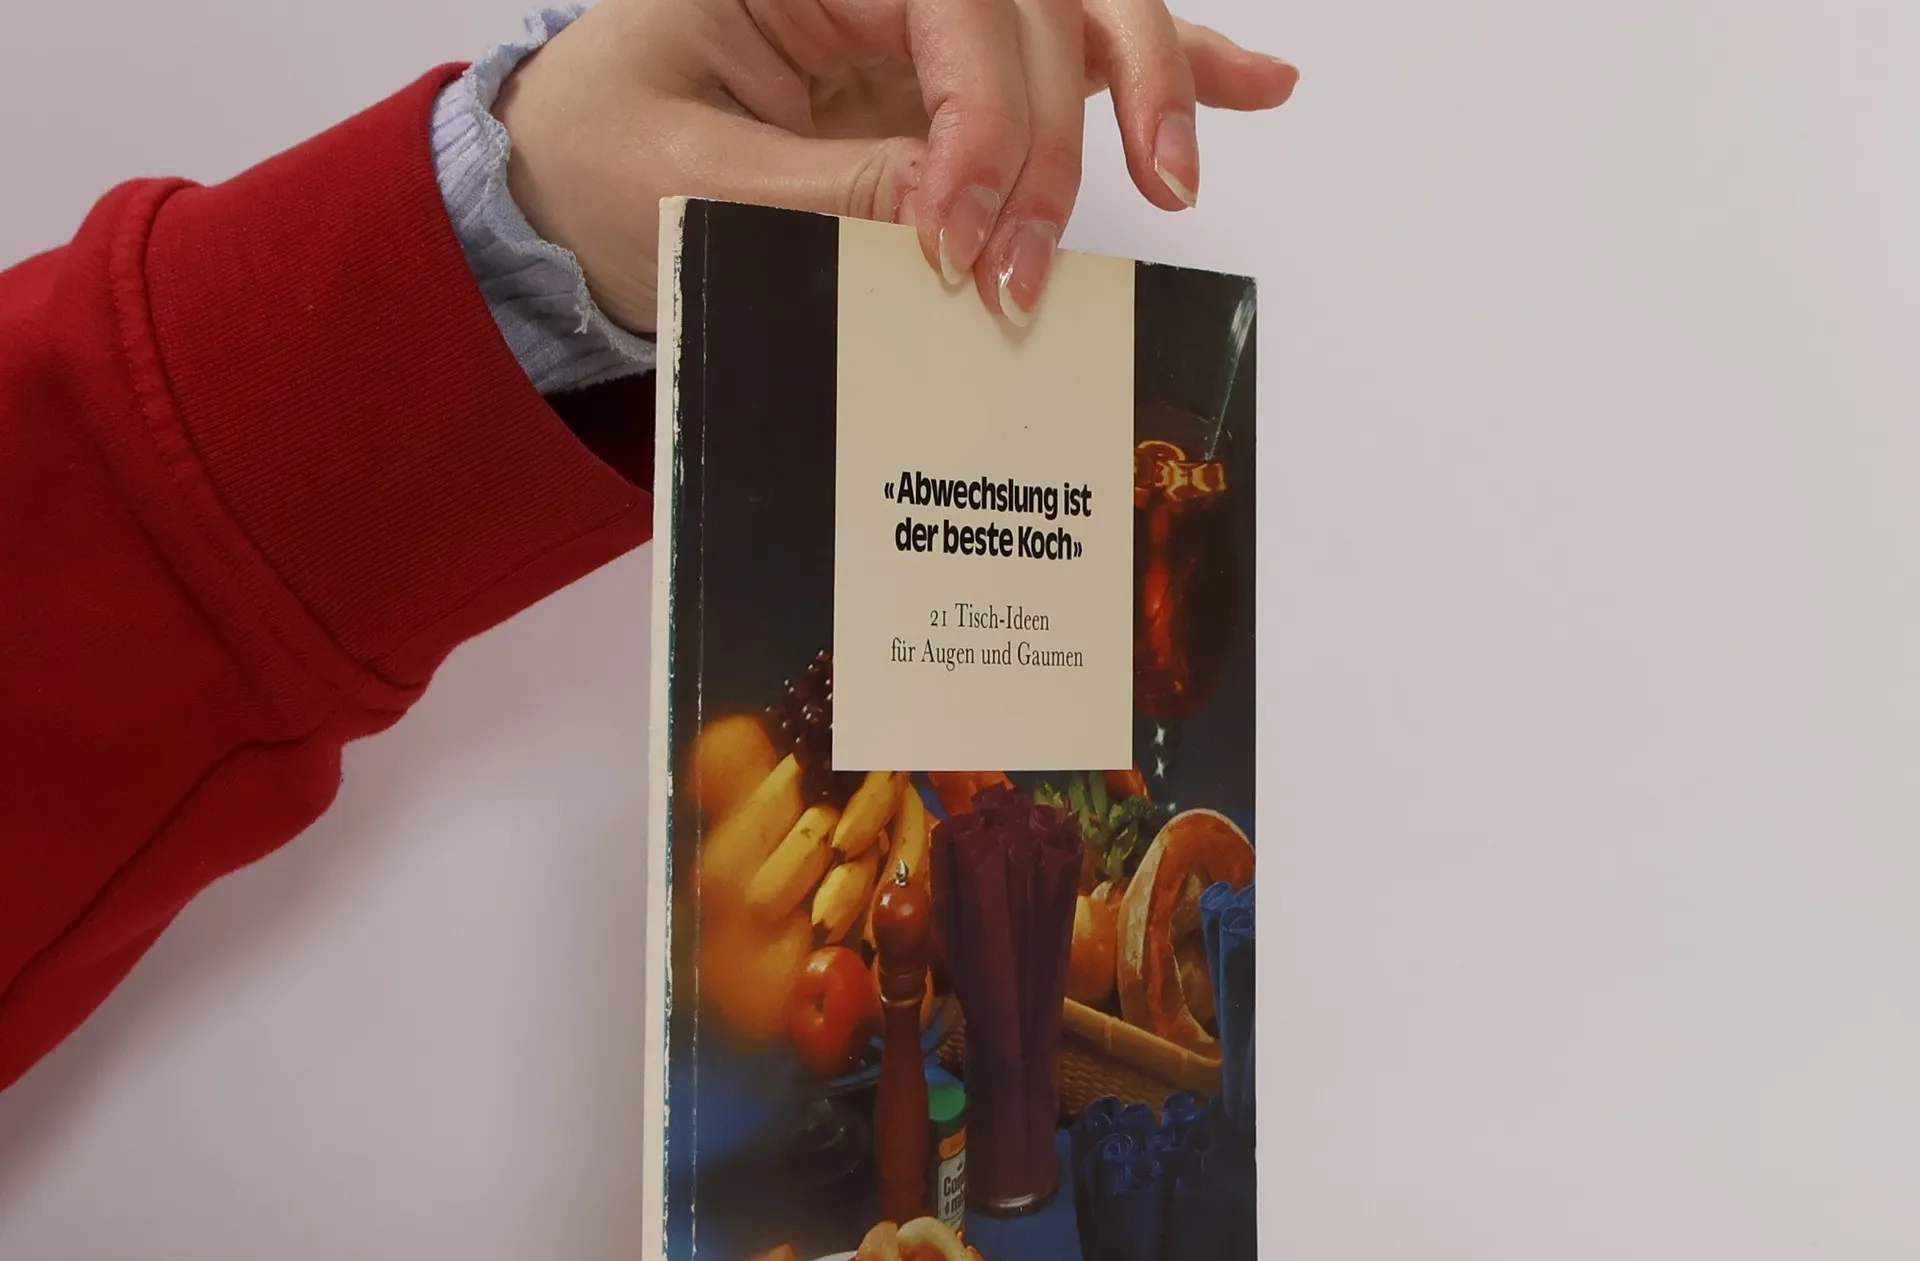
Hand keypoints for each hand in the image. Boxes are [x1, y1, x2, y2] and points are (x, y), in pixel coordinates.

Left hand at [494, 0, 1295, 335]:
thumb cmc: (598, 160)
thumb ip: (825, 193)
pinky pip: (1065, 53)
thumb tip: (953, 215)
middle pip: (1030, 1)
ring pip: (1071, 12)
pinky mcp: (944, 72)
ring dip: (1145, 84)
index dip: (981, 122)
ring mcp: (918, 16)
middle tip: (1034, 261)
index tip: (961, 240)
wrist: (565, 188)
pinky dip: (1162, 68)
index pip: (946, 0)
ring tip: (1180, 172)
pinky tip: (1250, 85)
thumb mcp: (685, 182)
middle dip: (1057, 131)